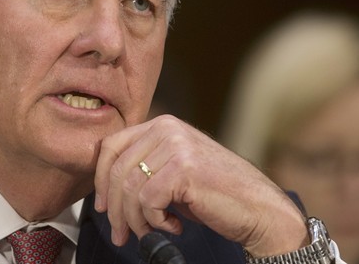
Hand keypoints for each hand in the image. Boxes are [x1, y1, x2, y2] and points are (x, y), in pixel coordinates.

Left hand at [94, 115, 308, 256]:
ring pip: (130, 189)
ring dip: (136, 220)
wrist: (258, 207)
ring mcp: (176, 146)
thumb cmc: (215, 193)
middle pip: (117, 170)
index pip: (111, 146)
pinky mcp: (183, 168)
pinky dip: (155, 221)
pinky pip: (148, 201)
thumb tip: (105, 190)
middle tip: (121, 234)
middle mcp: (167, 129)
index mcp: (162, 125)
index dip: (100, 179)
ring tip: (151, 232)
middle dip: (116, 209)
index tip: (104, 206)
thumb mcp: (174, 170)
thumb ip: (145, 167)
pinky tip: (174, 226)